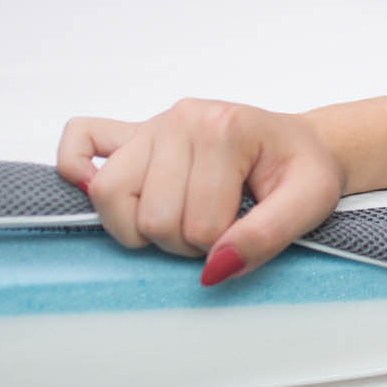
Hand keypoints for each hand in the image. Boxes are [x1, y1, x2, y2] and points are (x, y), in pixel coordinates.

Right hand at [55, 100, 345, 283]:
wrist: (302, 146)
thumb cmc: (303, 172)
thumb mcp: (310, 202)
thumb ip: (267, 237)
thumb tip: (213, 268)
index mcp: (225, 128)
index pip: (199, 226)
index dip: (221, 247)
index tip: (243, 232)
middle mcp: (182, 118)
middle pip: (151, 216)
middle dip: (183, 242)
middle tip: (214, 229)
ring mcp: (153, 123)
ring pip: (109, 195)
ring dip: (140, 225)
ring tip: (177, 218)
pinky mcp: (132, 132)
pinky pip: (80, 141)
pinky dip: (76, 167)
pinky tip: (107, 190)